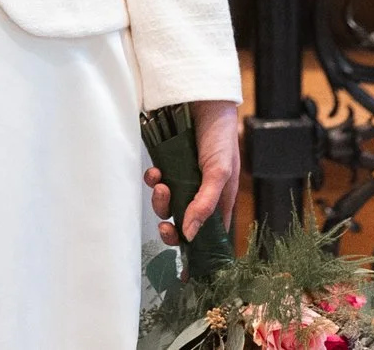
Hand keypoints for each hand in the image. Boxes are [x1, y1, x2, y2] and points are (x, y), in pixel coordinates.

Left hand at [143, 99, 242, 243]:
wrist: (202, 100)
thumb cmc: (220, 137)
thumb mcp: (219, 172)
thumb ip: (205, 203)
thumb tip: (190, 234)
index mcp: (219, 202)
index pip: (210, 236)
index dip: (198, 254)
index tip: (186, 274)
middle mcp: (200, 195)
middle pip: (183, 225)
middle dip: (172, 230)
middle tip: (166, 228)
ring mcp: (182, 181)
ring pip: (166, 206)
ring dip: (161, 202)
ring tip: (161, 185)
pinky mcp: (167, 166)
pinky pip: (155, 182)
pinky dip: (153, 181)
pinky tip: (155, 172)